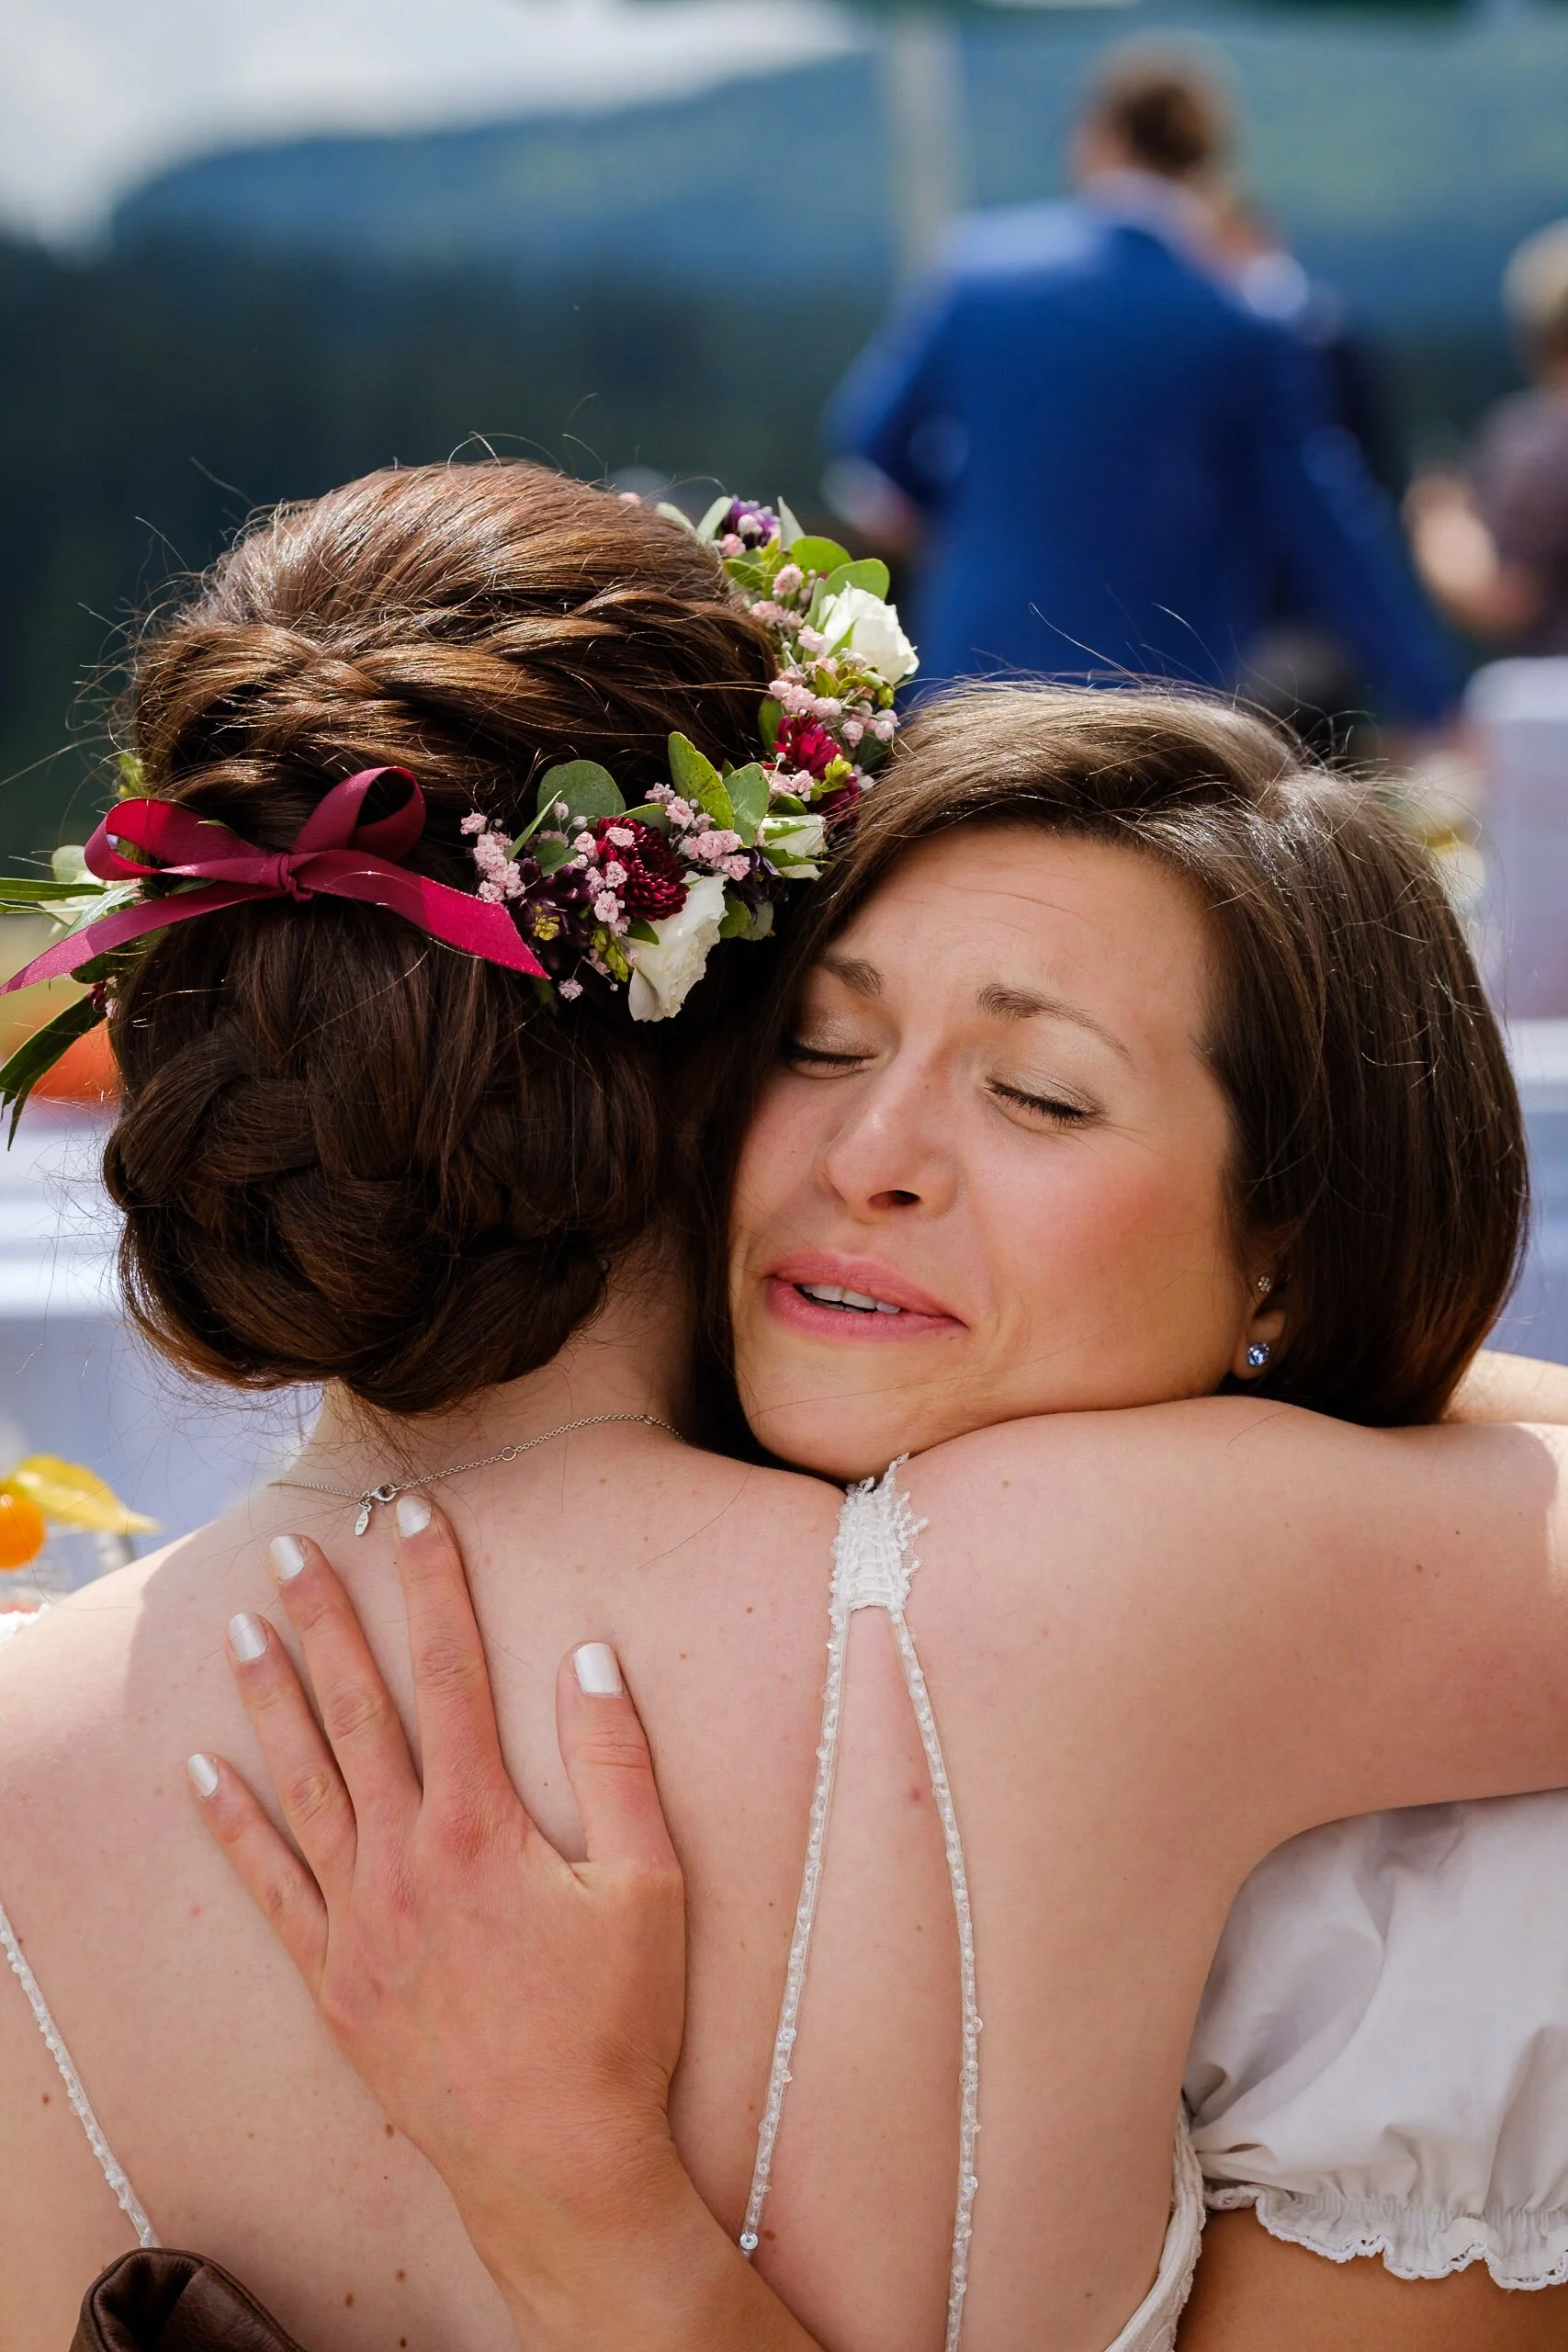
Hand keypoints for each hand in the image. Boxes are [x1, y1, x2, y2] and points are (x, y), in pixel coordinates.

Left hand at [191, 1499, 690, 2317]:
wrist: (553, 2162)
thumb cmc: (614, 2025)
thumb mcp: (650, 1886)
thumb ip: (618, 1764)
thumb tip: (589, 1659)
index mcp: (483, 1828)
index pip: (452, 1676)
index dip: (433, 1588)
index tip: (413, 1519)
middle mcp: (405, 1860)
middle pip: (357, 1712)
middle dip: (325, 1621)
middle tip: (291, 1550)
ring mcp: (358, 1920)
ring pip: (303, 1784)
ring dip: (269, 1700)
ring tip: (239, 1630)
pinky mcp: (332, 1977)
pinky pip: (268, 1886)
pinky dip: (233, 1826)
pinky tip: (201, 1775)